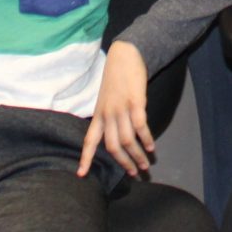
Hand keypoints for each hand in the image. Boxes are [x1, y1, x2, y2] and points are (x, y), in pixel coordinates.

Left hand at [78, 41, 154, 177]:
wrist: (125, 56)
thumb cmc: (116, 79)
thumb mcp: (105, 99)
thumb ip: (108, 117)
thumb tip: (116, 136)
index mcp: (98, 115)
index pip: (89, 141)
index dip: (85, 158)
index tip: (81, 174)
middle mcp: (107, 114)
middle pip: (112, 146)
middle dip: (124, 163)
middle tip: (134, 173)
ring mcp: (121, 109)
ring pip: (127, 140)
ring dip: (137, 155)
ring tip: (146, 163)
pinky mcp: (135, 102)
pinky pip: (140, 126)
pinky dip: (146, 139)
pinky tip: (151, 146)